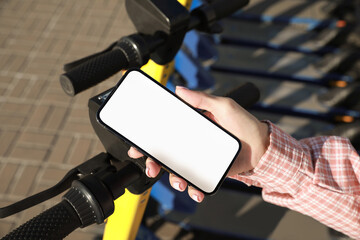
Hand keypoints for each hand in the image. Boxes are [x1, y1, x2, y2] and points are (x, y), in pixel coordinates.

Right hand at [128, 86, 268, 201]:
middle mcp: (192, 143)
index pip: (165, 132)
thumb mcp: (223, 106)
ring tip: (180, 183)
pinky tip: (195, 191)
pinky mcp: (208, 172)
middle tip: (151, 166)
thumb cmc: (245, 124)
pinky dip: (193, 188)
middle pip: (166, 154)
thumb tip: (179, 90)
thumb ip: (202, 99)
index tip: (138, 145)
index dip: (150, 139)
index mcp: (192, 127)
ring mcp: (199, 159)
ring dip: (173, 179)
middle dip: (154, 162)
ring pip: (177, 171)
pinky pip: (195, 182)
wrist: (263, 148)